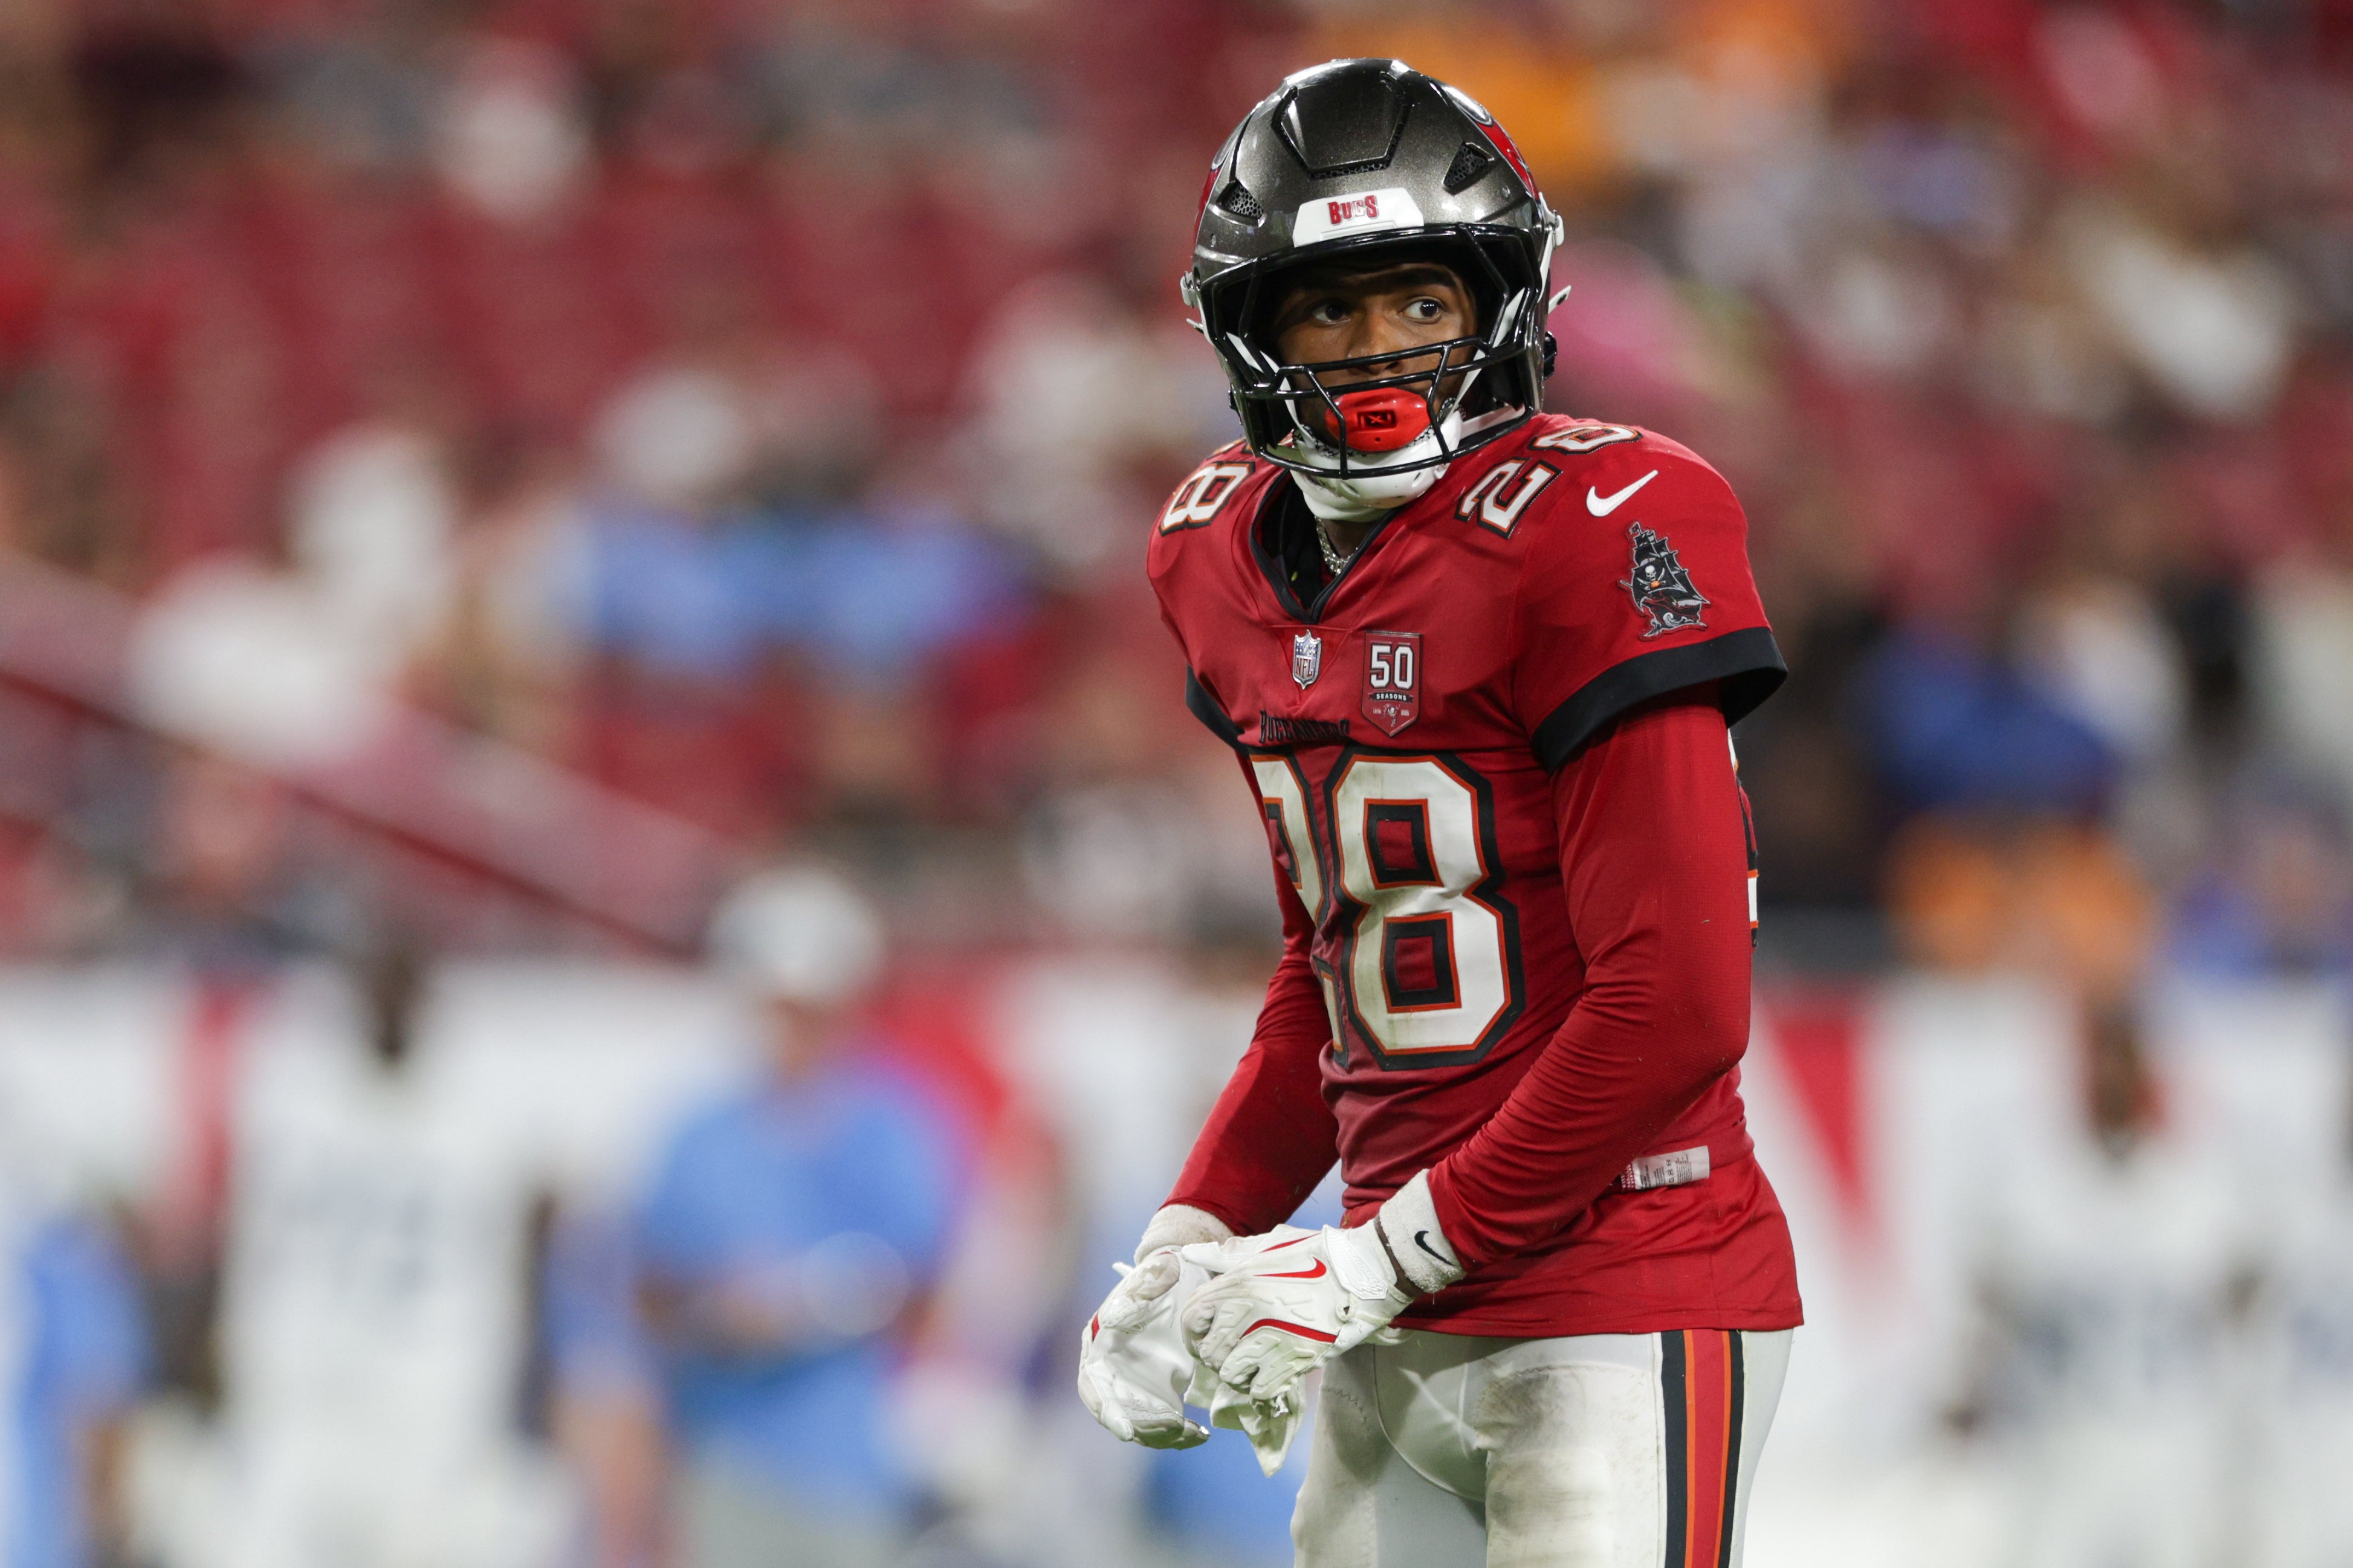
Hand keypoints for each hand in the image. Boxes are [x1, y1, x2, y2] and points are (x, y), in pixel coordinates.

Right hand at [1073, 1205, 1237, 1448]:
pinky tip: (1199, 1433)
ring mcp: (1134, 1388)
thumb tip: (1114, 1316)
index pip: (1093, 1385)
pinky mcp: (1158, 1397)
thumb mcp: (1154, 1276)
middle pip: (1119, 1413)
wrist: (1182, 1287)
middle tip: (1175, 1430)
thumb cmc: (1161, 1278)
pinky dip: (1179, 1433)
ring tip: (1194, 1433)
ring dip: (1165, 1434)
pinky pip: (1164, 1424)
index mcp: (1099, 1346)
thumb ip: (1140, 1289)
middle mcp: (1111, 1373)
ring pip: (1142, 1425)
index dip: (1106, 1410)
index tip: (1125, 1432)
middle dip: (1144, 1427)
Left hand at [1179, 1171, 1462, 1408]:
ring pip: (1232, 1374)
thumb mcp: (1267, 1245)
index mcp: (1238, 1282)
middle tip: (1236, 1352)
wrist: (1361, 1271)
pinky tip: (1273, 1372)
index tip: (1207, 1335)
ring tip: (1255, 1363)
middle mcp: (1249, 1310)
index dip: (1195, 1331)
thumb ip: (1226, 1254)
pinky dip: (1263, 1386)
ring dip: (1241, 1373)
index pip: (1192, 1317)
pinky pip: (1260, 1389)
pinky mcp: (1297, 1358)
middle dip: (1220, 1356)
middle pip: (1210, 1352)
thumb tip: (1189, 1254)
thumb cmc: (1314, 1255)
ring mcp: (1272, 1336)